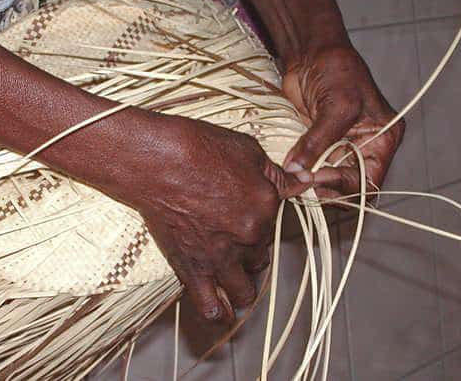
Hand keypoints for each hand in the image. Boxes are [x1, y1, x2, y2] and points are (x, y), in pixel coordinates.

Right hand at [107, 112, 308, 322]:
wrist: (156, 160)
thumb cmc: (198, 148)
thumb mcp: (247, 150)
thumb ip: (278, 174)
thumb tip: (304, 179)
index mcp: (267, 206)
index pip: (275, 220)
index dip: (261, 215)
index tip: (245, 210)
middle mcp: (249, 236)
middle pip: (261, 255)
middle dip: (251, 249)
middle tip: (232, 237)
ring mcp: (221, 257)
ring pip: (245, 290)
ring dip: (242, 284)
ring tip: (232, 276)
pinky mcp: (193, 269)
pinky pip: (211, 307)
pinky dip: (219, 312)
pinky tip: (221, 308)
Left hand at [281, 46, 404, 199]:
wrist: (311, 52)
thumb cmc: (337, 69)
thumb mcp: (338, 106)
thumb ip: (320, 142)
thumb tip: (298, 173)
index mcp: (384, 139)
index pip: (370, 182)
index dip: (345, 187)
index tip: (317, 177)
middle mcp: (366, 148)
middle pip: (349, 187)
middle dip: (325, 187)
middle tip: (300, 179)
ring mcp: (341, 147)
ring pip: (327, 181)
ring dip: (309, 181)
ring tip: (292, 173)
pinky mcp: (319, 144)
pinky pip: (311, 167)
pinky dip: (300, 170)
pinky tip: (288, 165)